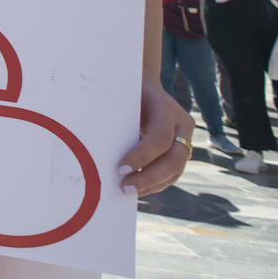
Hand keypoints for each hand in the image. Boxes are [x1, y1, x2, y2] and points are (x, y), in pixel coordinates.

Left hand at [119, 79, 194, 194]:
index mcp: (167, 108)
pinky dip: (156, 183)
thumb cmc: (128, 91)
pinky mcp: (182, 149)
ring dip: (152, 184)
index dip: (142, 156)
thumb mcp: (123, 95)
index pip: (160, 138)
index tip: (120, 169)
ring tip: (128, 191)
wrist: (147, 87)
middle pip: (173, 158)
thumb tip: (91, 137)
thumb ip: (114, 113)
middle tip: (125, 187)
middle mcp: (182, 124)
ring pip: (176, 169)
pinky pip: (173, 172)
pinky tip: (139, 189)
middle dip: (149, 176)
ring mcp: (185, 138)